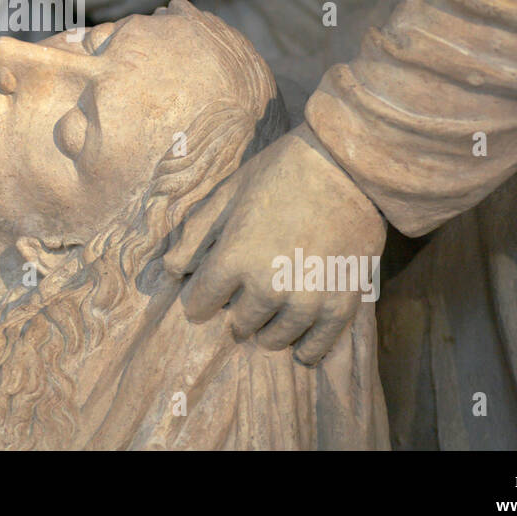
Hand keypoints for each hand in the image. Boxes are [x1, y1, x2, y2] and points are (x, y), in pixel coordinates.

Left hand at [165, 125, 385, 364]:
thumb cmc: (280, 172)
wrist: (346, 167)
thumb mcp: (227, 194)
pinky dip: (303, 348)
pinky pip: (315, 346)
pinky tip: (298, 343)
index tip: (205, 296)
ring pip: (274, 338)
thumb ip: (195, 234)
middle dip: (236, 311)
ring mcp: (306, 300)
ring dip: (267, 329)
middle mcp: (267, 287)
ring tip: (271, 313)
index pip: (200, 303)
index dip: (199, 299)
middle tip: (246, 295)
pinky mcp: (341, 305)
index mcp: (235, 258)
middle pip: (239, 324)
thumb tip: (170, 269)